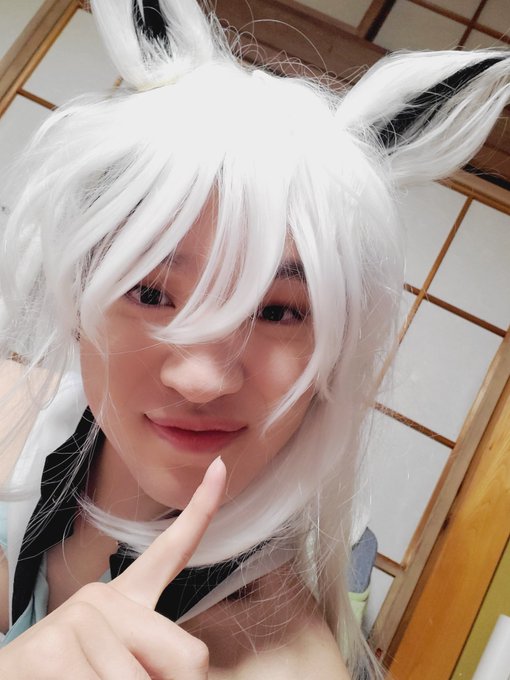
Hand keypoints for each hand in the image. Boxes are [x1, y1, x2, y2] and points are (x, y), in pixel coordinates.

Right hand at [0, 456, 226, 678]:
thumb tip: (193, 672)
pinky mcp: (53, 646)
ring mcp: (79, 616)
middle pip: (188, 656)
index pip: (171, 553)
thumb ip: (156, 662)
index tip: (220, 467)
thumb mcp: (116, 670)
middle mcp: (102, 598)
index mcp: (124, 601)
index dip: (201, 512)